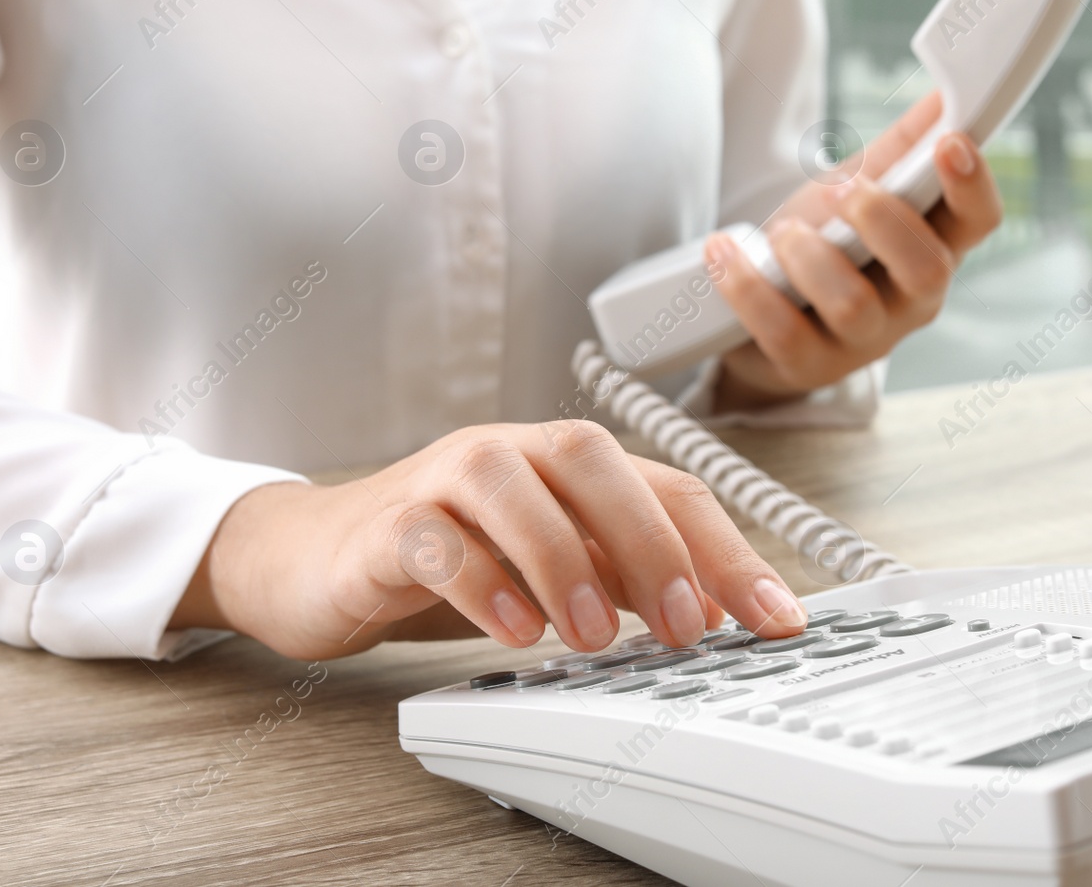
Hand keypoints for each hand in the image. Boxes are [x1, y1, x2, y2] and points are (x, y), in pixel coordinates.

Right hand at [170, 421, 807, 658]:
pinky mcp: (385, 524)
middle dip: (652, 541)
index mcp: (565, 468)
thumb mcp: (552, 568)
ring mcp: (444, 480)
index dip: (728, 550)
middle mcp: (512, 456)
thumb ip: (624, 577)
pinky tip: (512, 630)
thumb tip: (719, 612)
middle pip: (592, 458)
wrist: (316, 557)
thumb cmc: (448, 558)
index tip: (776, 619)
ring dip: (564, 558)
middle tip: (687, 624)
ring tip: (596, 635)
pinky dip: (480, 580)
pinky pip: (433, 536)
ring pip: (510, 482)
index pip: (664, 485)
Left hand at [706, 91, 1001, 411]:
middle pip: (928, 270)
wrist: (765, 316)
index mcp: (934, 247)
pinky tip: (722, 252)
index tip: (951, 142)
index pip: (979, 221)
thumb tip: (950, 90)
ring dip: (810, 257)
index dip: (974, 183)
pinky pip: (782, 332)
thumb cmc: (828, 243)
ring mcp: (861, 340)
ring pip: (853, 306)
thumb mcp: (861, 188)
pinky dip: (747, 287)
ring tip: (782, 231)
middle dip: (881, 219)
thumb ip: (904, 146)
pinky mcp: (806, 364)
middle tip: (840, 188)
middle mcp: (910, 302)